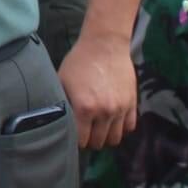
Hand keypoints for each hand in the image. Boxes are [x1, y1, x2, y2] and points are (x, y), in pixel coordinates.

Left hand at [57, 30, 137, 148]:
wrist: (105, 45)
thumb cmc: (78, 62)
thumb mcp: (61, 80)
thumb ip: (60, 103)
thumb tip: (54, 119)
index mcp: (84, 108)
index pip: (81, 140)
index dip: (75, 140)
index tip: (72, 135)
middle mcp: (104, 112)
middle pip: (98, 142)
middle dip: (89, 140)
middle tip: (84, 132)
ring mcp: (121, 109)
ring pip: (115, 139)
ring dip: (105, 137)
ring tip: (98, 129)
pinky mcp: (133, 104)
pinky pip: (130, 127)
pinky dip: (121, 128)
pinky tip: (112, 121)